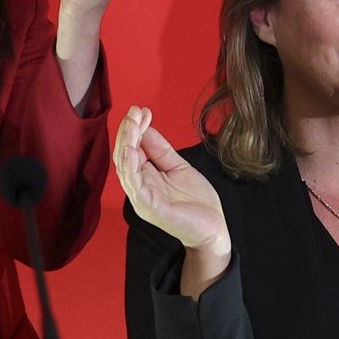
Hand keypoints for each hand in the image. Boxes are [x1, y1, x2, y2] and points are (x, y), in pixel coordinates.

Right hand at [115, 106, 229, 257]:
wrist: (214, 228)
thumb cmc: (196, 202)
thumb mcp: (179, 167)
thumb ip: (161, 150)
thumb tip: (146, 128)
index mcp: (146, 177)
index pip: (132, 148)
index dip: (135, 129)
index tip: (142, 110)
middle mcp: (140, 187)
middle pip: (124, 156)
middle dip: (128, 132)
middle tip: (134, 112)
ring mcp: (143, 198)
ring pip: (126, 168)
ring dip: (126, 144)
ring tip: (131, 125)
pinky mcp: (150, 208)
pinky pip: (135, 186)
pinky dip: (130, 167)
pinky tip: (131, 150)